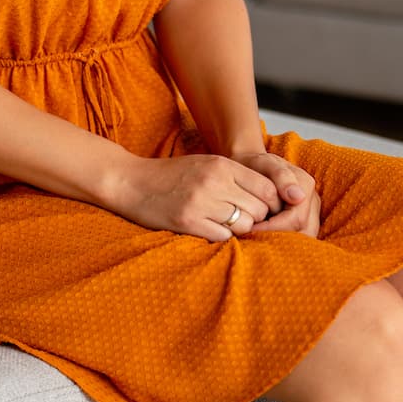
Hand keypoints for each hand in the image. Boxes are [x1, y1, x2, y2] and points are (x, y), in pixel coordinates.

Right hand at [106, 153, 283, 241]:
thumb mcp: (205, 164)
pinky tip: (209, 229)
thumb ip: (235, 176)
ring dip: (239, 229)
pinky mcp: (188, 221)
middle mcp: (214, 181)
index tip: (264, 209)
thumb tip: (269, 198)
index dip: (271, 203)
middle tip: (243, 219)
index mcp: (221, 165)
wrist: (131, 181)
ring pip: (244, 225)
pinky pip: (223, 237)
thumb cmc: (171, 174)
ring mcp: (201, 202)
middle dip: (256, 218)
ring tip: (224, 224)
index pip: (267, 188)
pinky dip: (221, 237)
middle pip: (259, 209)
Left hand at [236, 152, 321, 237]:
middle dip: (279, 238)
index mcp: (305, 185)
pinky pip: (299, 237)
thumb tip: (298, 197)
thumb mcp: (263, 163)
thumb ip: (281, 176)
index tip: (250, 230)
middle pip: (305, 233)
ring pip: (304, 238)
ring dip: (282, 242)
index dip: (272, 229)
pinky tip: (265, 239)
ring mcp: (311, 212)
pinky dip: (283, 241)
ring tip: (259, 240)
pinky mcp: (305, 221)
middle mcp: (312, 200)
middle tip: (254, 240)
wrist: (252, 164)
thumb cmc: (255, 164)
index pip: (296, 219)